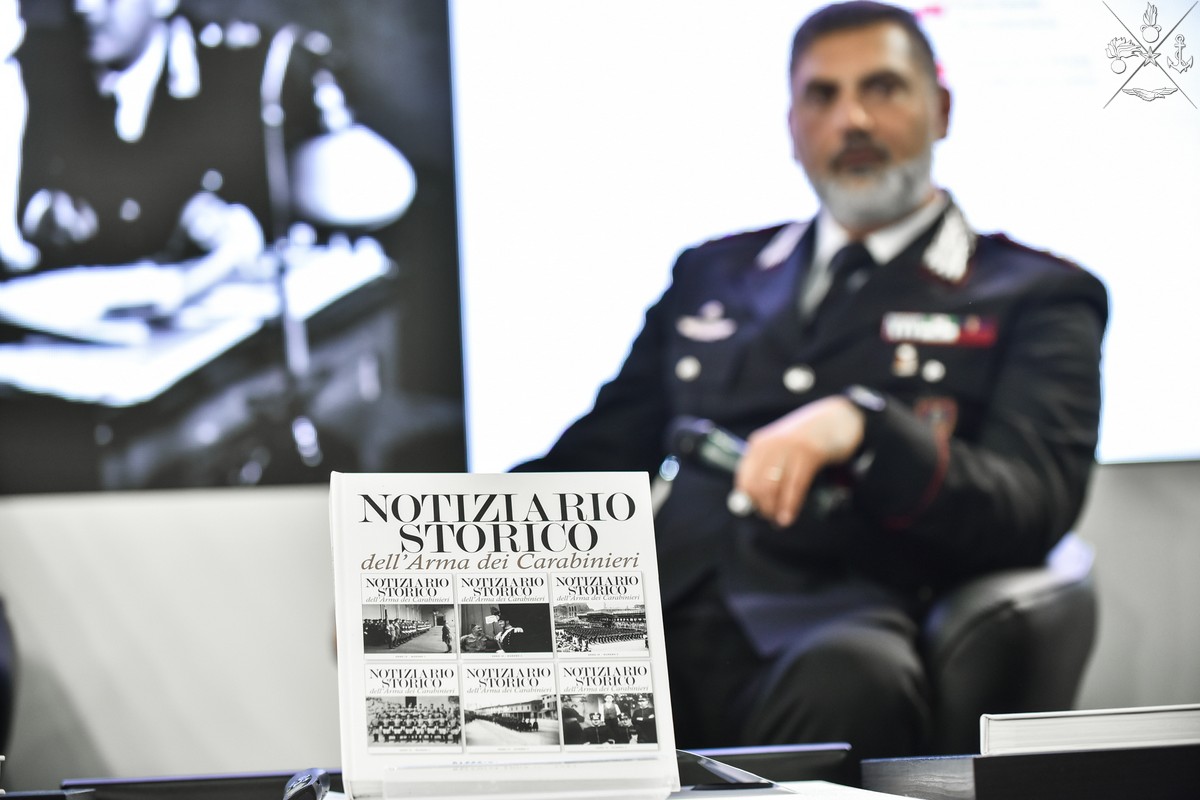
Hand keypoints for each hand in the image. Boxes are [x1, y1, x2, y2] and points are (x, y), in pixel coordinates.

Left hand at [734, 395, 865, 527]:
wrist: (838, 418)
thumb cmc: (808, 439)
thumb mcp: (782, 449)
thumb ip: (768, 469)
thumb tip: (757, 501)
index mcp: (760, 444)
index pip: (744, 477)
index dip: (748, 499)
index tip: (756, 512)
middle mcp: (770, 445)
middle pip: (756, 485)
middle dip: (761, 506)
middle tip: (770, 518)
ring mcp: (789, 448)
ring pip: (771, 487)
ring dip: (773, 509)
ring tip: (779, 521)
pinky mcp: (809, 453)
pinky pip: (794, 486)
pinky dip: (790, 505)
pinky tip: (788, 517)